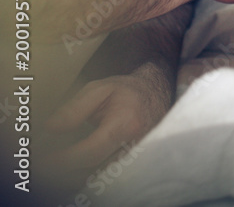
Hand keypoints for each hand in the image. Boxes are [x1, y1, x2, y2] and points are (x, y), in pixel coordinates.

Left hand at [42, 62, 170, 171]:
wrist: (157, 92)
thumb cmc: (126, 90)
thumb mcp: (99, 88)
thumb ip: (75, 108)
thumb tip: (51, 128)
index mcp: (125, 123)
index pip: (91, 152)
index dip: (65, 160)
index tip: (44, 161)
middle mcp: (134, 143)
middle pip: (94, 170)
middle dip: (66, 171)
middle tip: (45, 165)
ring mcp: (138, 156)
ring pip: (101, 177)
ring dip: (76, 175)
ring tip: (57, 165)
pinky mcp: (136, 162)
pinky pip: (109, 176)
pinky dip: (89, 174)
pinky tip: (75, 167)